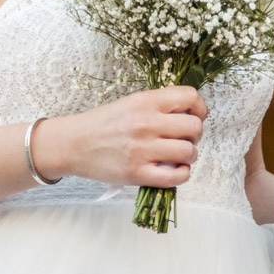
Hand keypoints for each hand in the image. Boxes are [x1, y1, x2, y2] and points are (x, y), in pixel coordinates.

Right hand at [40, 86, 207, 187]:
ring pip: (189, 151)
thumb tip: (192, 114)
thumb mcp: (132, 103)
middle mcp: (146, 123)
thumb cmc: (104, 123)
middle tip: (183, 138)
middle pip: (194, 126)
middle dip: (195, 134)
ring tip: (177, 155)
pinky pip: (176, 177)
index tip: (195, 116)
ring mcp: (142, 149)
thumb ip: (160, 105)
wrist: (73, 144)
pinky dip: (182, 174)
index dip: (199, 108)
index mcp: (146, 101)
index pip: (190, 97)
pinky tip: (174, 170)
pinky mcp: (136, 173)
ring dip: (189, 155)